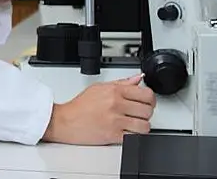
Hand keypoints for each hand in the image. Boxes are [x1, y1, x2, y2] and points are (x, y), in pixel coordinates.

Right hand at [41, 74, 155, 144]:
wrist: (65, 121)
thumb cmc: (80, 106)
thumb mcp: (99, 88)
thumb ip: (121, 83)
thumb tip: (137, 79)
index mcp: (114, 91)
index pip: (146, 94)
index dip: (150, 100)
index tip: (147, 102)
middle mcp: (116, 104)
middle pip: (148, 110)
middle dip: (146, 113)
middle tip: (139, 113)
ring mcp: (115, 120)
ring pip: (145, 125)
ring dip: (142, 125)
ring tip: (134, 123)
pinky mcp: (113, 135)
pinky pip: (135, 137)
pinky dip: (134, 136)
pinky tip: (128, 131)